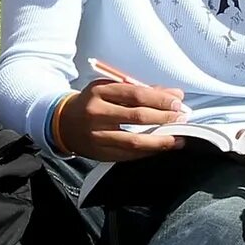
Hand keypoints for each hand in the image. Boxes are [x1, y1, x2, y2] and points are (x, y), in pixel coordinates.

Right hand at [53, 68, 186, 159]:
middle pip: (137, 116)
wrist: (62, 123)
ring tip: (177, 138)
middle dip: (163, 118)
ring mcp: (97, 135)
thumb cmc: (92, 102)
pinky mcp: (100, 153)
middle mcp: (97, 113)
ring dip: (159, 140)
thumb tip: (174, 95)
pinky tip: (160, 147)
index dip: (160, 99)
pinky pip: (128, 154)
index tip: (177, 103)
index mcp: (100, 92)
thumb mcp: (110, 89)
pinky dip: (147, 152)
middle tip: (181, 118)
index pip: (136, 94)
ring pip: (134, 140)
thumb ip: (141, 90)